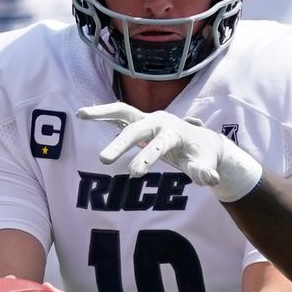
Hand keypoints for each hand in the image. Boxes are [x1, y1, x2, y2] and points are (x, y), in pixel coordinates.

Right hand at [77, 102, 262, 201]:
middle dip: (120, 143)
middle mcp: (159, 122)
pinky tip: (83, 114)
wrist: (202, 140)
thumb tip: (210, 180)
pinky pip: (119, 115)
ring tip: (81, 114)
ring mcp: (148, 119)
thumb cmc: (202, 155)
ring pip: (123, 112)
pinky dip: (103, 114)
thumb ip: (204, 172)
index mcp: (175, 132)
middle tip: (103, 160)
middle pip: (137, 130)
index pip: (159, 144)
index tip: (134, 173)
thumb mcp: (205, 165)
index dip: (147, 157)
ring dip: (103, 113)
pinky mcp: (139, 122)